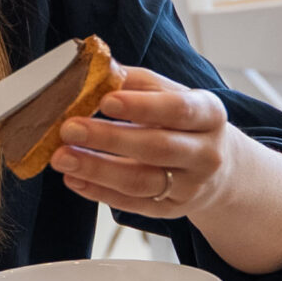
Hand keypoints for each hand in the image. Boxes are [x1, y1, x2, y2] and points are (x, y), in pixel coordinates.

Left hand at [51, 66, 237, 219]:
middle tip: (69, 129)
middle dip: (108, 138)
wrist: (219, 166)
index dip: (141, 106)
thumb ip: (138, 83)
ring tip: (62, 158)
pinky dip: (99, 192)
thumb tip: (100, 70)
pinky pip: (132, 204)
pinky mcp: (171, 210)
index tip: (105, 100)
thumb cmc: (186, 122)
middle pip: (156, 148)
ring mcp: (190, 186)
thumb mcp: (173, 95)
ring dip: (96, 170)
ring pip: (140, 181)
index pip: (177, 109)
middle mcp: (205, 153)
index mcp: (209, 114)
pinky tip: (74, 179)